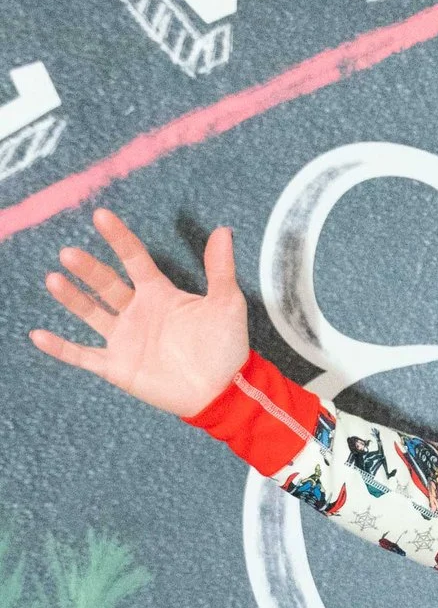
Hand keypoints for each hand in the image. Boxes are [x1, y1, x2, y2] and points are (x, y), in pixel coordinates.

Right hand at [30, 208, 249, 414]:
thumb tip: (223, 231)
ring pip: (91, 313)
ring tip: (53, 279)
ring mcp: (125, 338)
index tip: (101, 216)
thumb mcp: (227, 303)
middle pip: (106, 284)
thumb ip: (220, 269)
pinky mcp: (117, 366)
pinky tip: (39, 335)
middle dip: (88, 269)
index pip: (134, 259)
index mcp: (159, 293)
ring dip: (72, 298)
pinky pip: (82, 355)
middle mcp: (137, 311)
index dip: (119, 238)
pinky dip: (60, 348)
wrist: (223, 391)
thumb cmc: (226, 346)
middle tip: (69, 253)